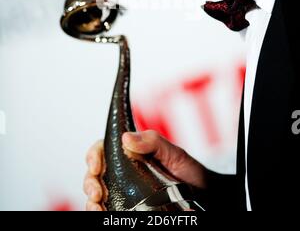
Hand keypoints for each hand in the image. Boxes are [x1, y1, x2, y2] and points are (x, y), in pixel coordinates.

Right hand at [84, 130, 207, 210]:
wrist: (205, 196)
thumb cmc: (189, 172)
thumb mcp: (174, 152)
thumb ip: (153, 141)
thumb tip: (126, 138)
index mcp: (130, 153)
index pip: (103, 149)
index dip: (94, 156)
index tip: (96, 166)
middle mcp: (123, 172)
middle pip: (95, 173)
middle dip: (90, 181)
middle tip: (97, 192)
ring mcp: (124, 192)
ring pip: (97, 194)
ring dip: (91, 200)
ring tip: (98, 206)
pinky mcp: (129, 209)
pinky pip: (108, 209)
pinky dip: (100, 211)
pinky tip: (102, 213)